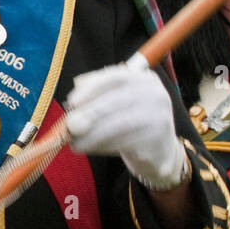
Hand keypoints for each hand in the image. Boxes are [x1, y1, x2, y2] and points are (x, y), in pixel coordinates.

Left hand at [66, 62, 186, 189]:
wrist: (158, 152)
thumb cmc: (130, 124)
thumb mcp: (116, 105)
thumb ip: (96, 98)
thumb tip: (72, 104)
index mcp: (144, 78)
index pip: (116, 76)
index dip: (92, 88)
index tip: (72, 101)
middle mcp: (156, 93)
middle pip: (117, 100)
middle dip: (90, 113)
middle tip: (70, 126)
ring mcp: (160, 115)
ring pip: (119, 124)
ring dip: (92, 134)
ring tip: (75, 143)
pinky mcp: (158, 138)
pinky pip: (125, 141)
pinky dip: (102, 145)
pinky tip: (90, 148)